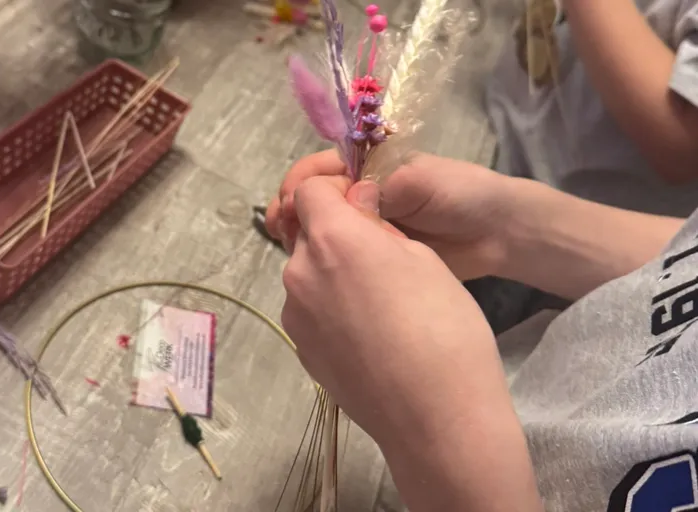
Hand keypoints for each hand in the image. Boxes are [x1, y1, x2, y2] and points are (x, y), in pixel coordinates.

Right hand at [267, 150, 513, 279]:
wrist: (499, 232)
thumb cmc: (462, 193)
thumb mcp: (419, 179)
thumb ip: (380, 187)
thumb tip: (344, 197)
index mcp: (369, 167)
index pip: (320, 169)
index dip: (301, 183)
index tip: (292, 202)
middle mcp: (360, 195)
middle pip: (312, 199)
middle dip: (292, 208)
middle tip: (280, 227)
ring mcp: (365, 227)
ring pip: (320, 229)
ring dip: (299, 234)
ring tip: (287, 244)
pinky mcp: (372, 256)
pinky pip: (339, 256)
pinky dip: (321, 258)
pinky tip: (311, 268)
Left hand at [280, 177, 496, 443]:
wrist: (436, 417)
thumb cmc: (444, 328)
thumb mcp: (423, 258)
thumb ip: (377, 227)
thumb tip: (356, 208)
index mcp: (331, 240)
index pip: (308, 190)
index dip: (335, 189)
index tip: (364, 204)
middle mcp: (299, 274)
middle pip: (305, 234)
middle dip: (335, 233)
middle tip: (381, 256)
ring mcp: (295, 316)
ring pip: (307, 274)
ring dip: (332, 272)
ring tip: (379, 302)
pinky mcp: (301, 351)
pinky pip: (311, 311)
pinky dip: (331, 309)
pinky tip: (370, 333)